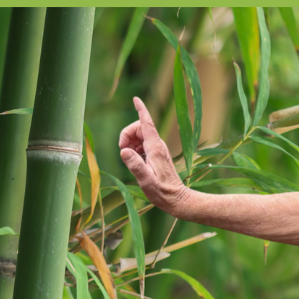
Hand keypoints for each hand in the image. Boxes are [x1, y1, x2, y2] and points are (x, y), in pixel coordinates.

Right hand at [119, 97, 190, 214]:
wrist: (176, 198)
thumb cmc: (162, 192)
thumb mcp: (146, 180)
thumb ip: (135, 165)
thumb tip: (124, 150)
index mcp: (155, 148)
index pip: (147, 124)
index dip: (141, 110)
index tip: (136, 99)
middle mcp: (158, 145)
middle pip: (138, 128)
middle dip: (126, 134)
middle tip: (123, 151)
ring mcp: (157, 149)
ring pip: (138, 136)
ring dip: (129, 143)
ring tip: (129, 158)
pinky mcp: (156, 155)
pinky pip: (141, 144)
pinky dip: (134, 149)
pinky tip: (134, 160)